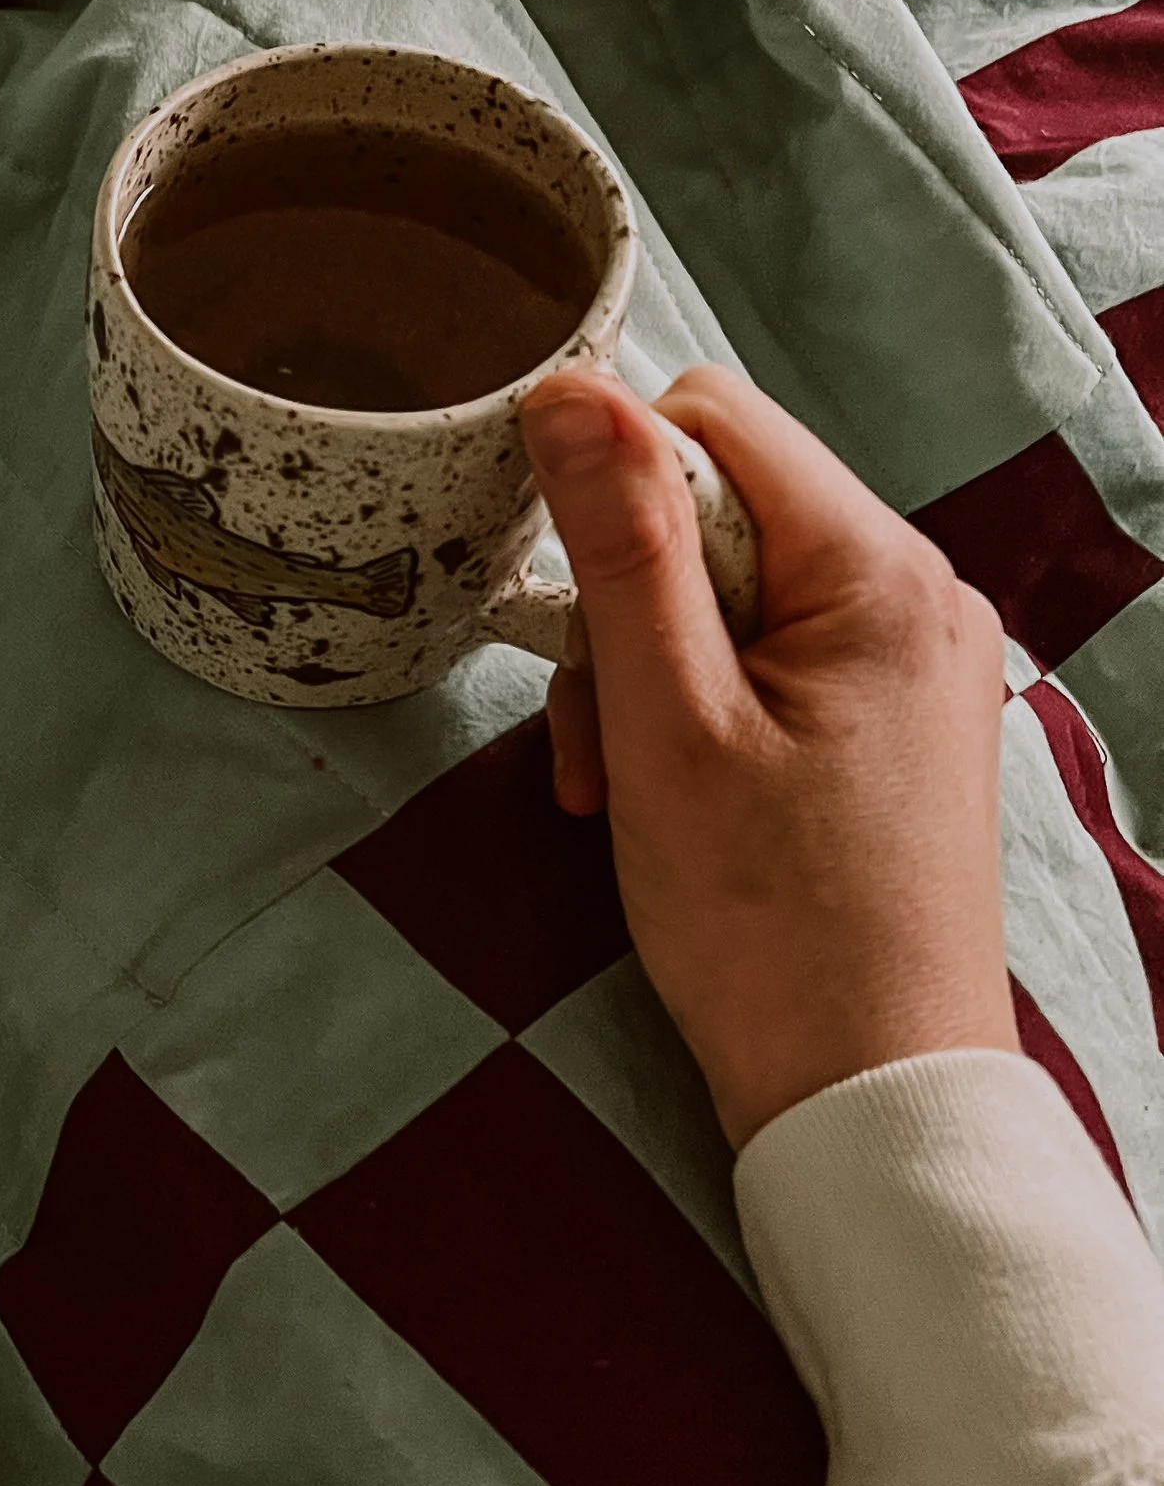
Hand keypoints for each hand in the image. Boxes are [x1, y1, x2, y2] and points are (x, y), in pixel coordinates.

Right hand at [518, 365, 1017, 1149]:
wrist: (873, 1096)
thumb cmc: (772, 930)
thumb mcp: (664, 725)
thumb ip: (621, 546)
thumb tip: (569, 389)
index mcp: (880, 572)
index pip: (711, 418)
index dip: (610, 483)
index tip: (567, 600)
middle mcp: (920, 594)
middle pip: (719, 508)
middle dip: (627, 606)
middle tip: (597, 737)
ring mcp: (915, 661)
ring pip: (731, 589)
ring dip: (647, 673)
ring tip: (622, 790)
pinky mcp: (896, 721)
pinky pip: (770, 657)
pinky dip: (697, 712)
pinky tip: (668, 800)